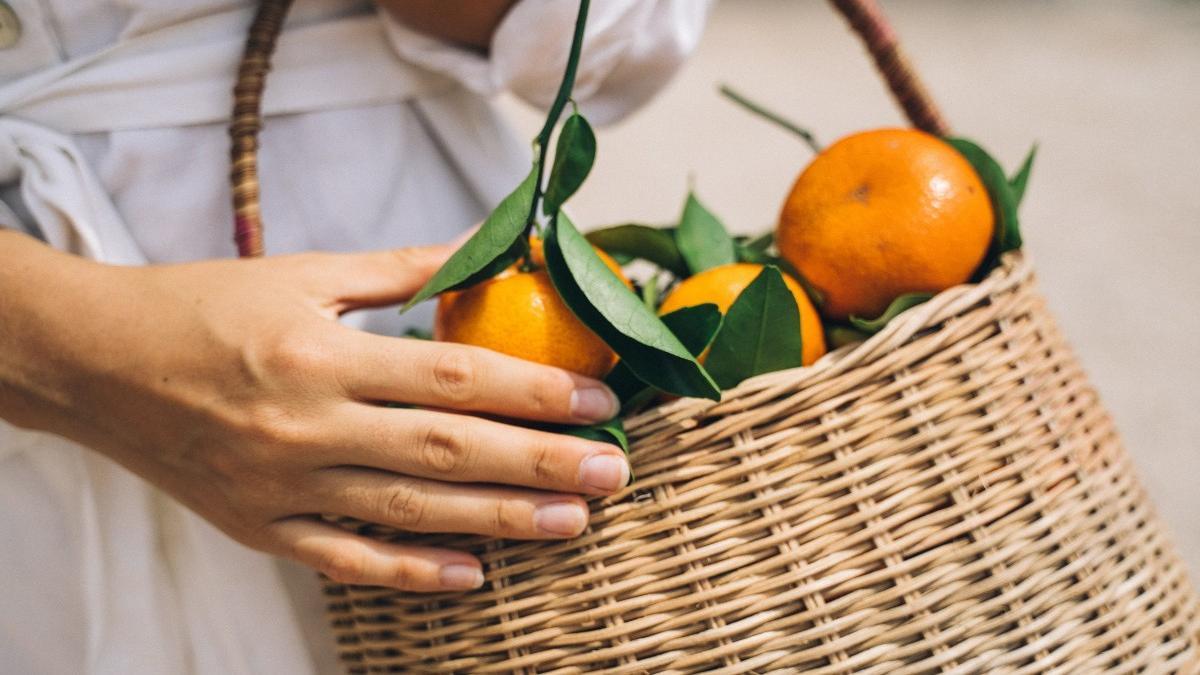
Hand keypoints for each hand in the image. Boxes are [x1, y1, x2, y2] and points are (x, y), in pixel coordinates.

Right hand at [0, 232, 626, 591]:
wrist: (97, 364)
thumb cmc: (204, 305)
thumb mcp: (304, 271)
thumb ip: (402, 268)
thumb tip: (487, 248)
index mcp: (320, 354)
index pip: (451, 376)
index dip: (533, 390)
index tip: (599, 399)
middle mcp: (306, 426)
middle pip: (447, 449)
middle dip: (539, 461)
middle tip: (614, 471)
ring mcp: (283, 487)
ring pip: (411, 510)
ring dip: (499, 518)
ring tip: (573, 520)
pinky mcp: (261, 528)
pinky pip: (346, 559)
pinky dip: (411, 573)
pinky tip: (472, 576)